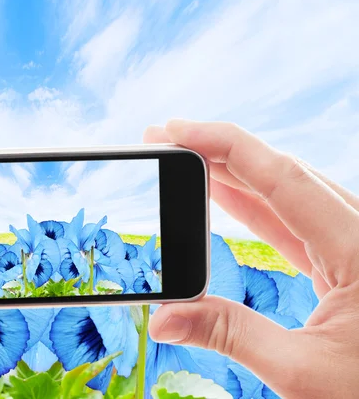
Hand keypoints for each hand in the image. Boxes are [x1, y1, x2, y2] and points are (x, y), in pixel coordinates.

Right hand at [145, 119, 358, 397]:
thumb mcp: (301, 371)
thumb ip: (230, 335)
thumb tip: (163, 320)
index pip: (282, 177)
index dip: (225, 146)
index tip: (176, 131)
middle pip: (281, 173)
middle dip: (219, 152)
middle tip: (166, 140)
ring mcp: (353, 244)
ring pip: (287, 191)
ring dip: (232, 174)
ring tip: (185, 162)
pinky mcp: (344, 259)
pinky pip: (292, 218)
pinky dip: (252, 204)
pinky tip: (222, 196)